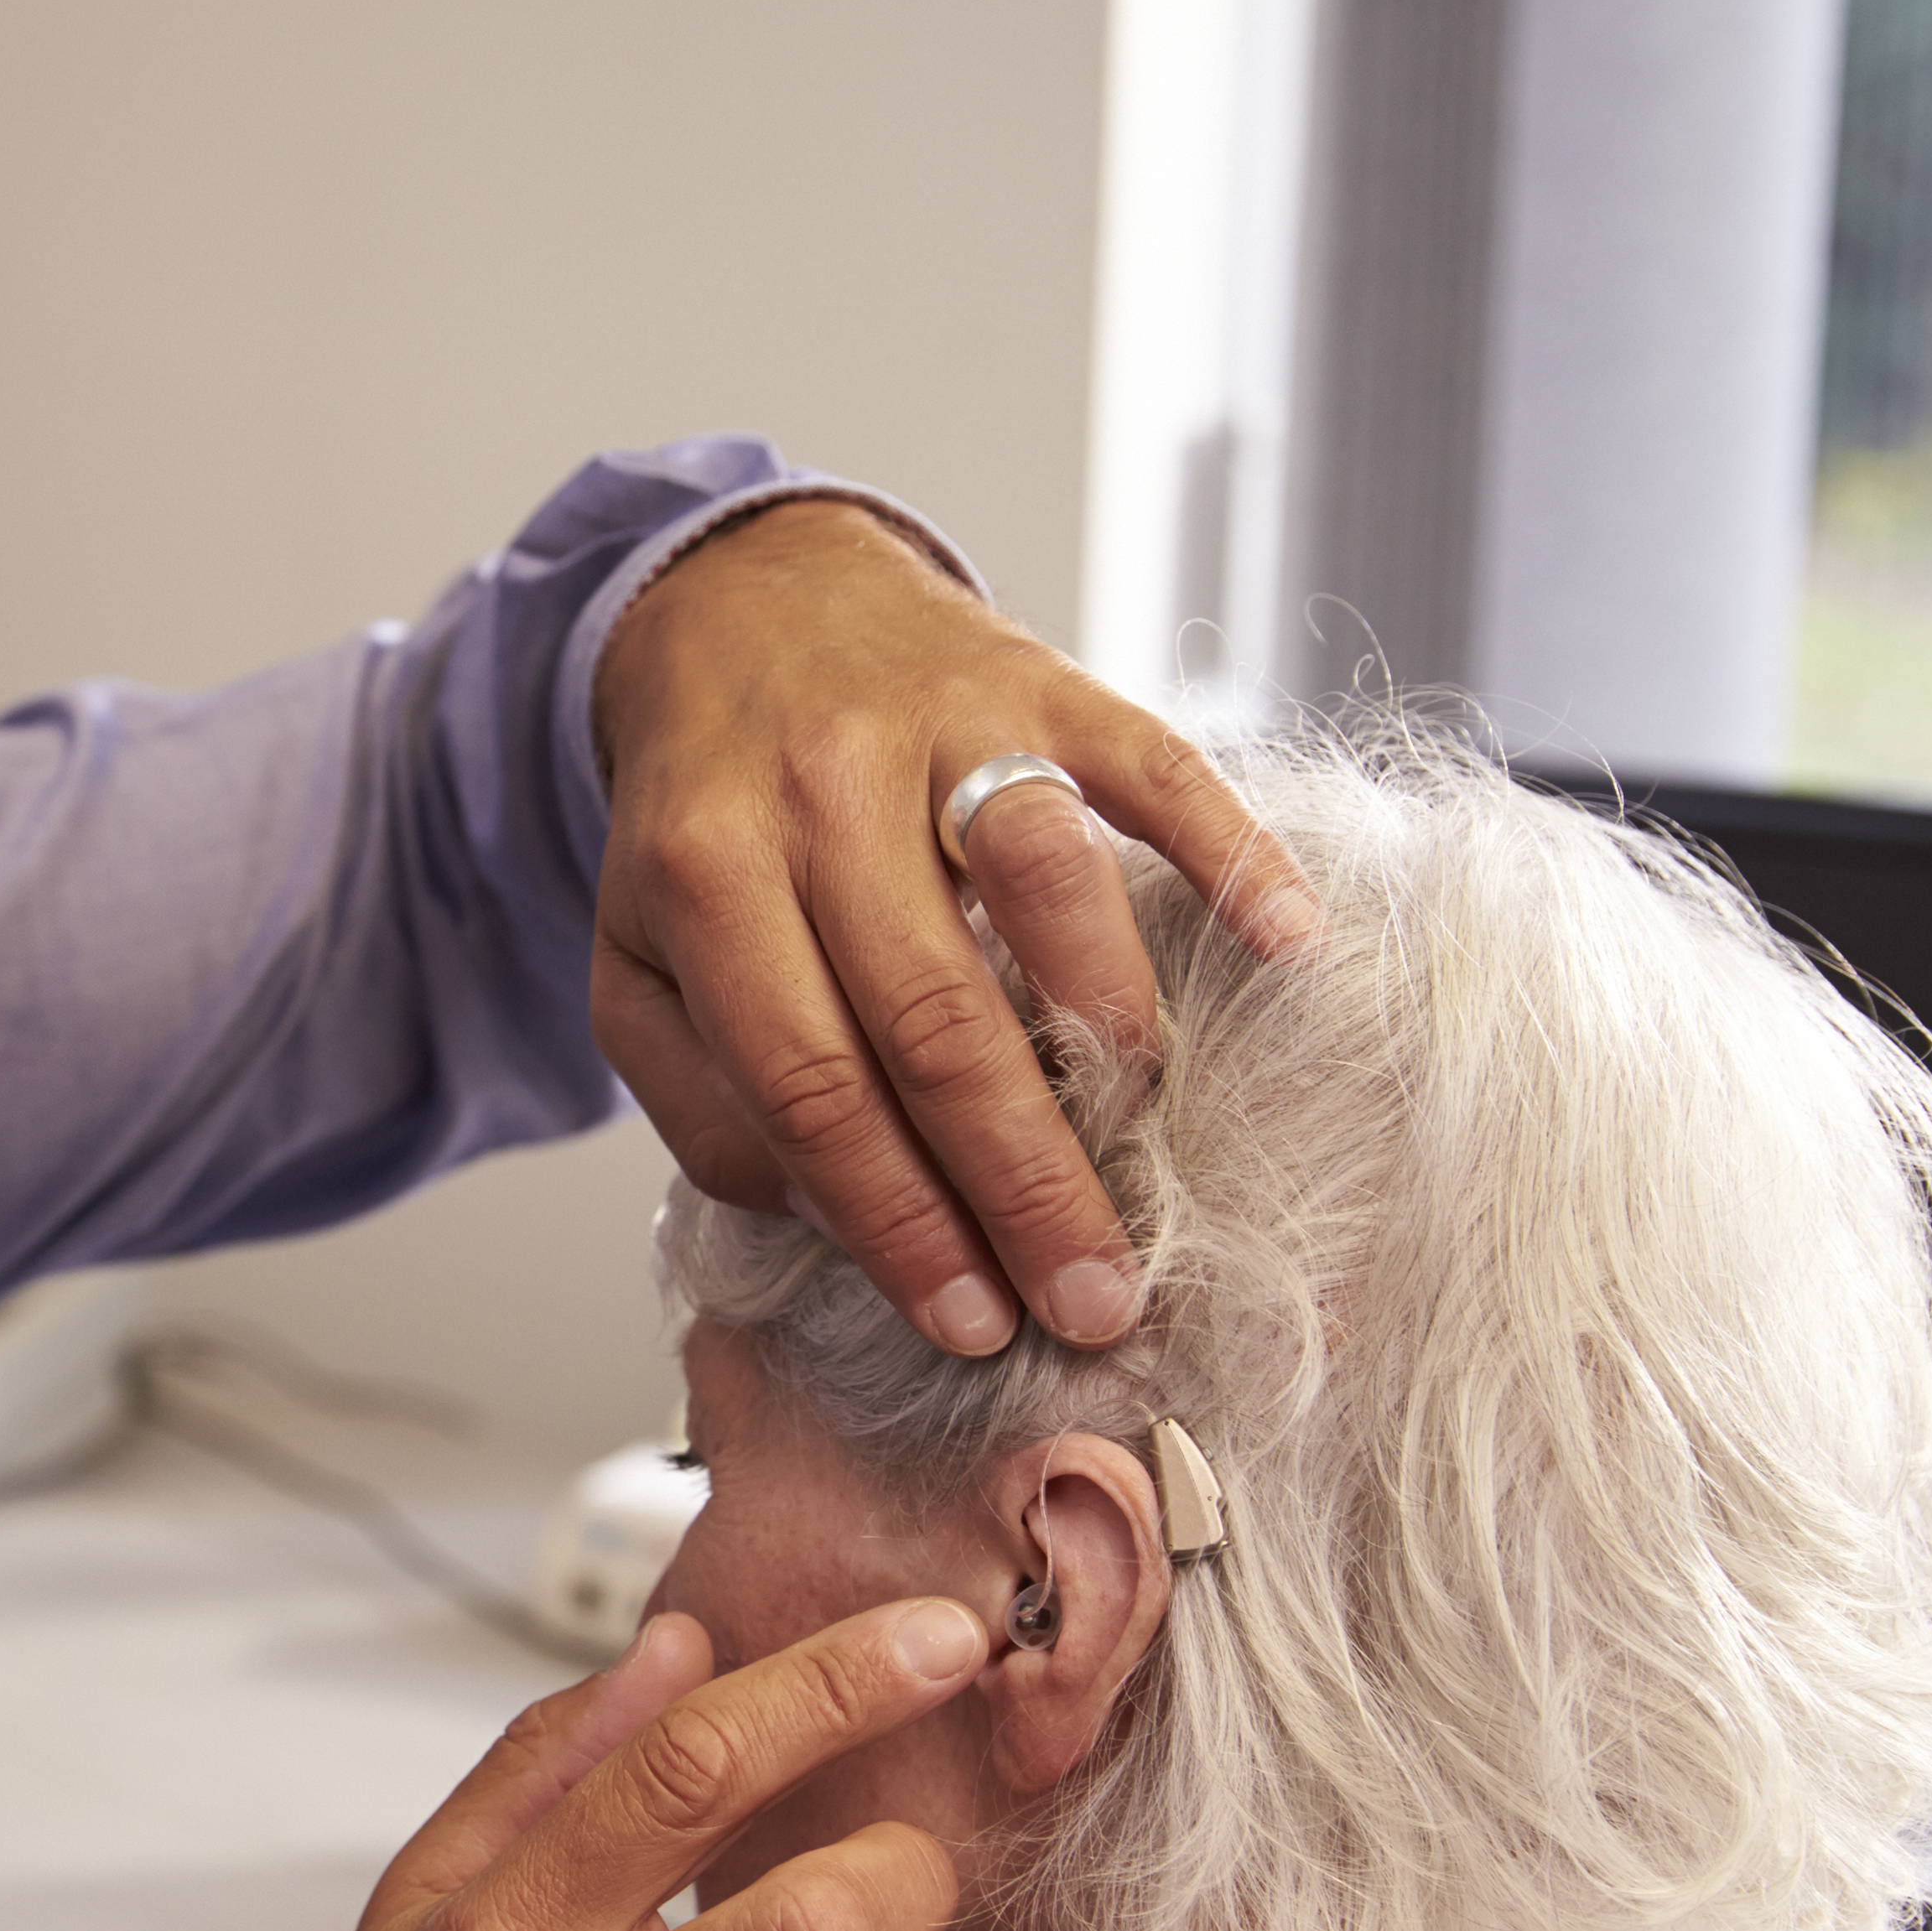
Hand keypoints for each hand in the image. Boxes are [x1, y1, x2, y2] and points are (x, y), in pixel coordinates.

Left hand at [590, 500, 1317, 1354]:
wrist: (743, 608)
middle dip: (1023, 1183)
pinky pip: (1152, 764)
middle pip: (938, 1016)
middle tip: (1091, 1299)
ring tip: (1149, 1149)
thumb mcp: (641, 960)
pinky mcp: (1045, 679)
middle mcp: (821, 792)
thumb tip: (833, 1211)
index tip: (968, 1322)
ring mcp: (942, 723)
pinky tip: (1289, 944)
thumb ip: (707, 1095)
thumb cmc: (705, 822)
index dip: (895, 1219)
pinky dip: (1230, 852)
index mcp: (705, 878)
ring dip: (1110, 1031)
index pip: (811, 1084)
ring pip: (1044, 879)